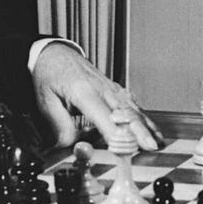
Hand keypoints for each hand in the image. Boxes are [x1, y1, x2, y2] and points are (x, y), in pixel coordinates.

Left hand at [31, 42, 161, 150]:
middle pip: (126, 113)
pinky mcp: (115, 90)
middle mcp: (102, 89)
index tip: (122, 150)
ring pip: (134, 109)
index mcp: (84, 91)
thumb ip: (58, 124)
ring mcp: (111, 88)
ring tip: (156, 142)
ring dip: (146, 127)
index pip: (105, 117)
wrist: (55, 53)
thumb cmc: (50, 74)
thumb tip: (70, 145)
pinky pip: (133, 105)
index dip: (115, 135)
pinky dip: (144, 119)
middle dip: (139, 132)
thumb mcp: (45, 100)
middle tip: (149, 147)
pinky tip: (153, 130)